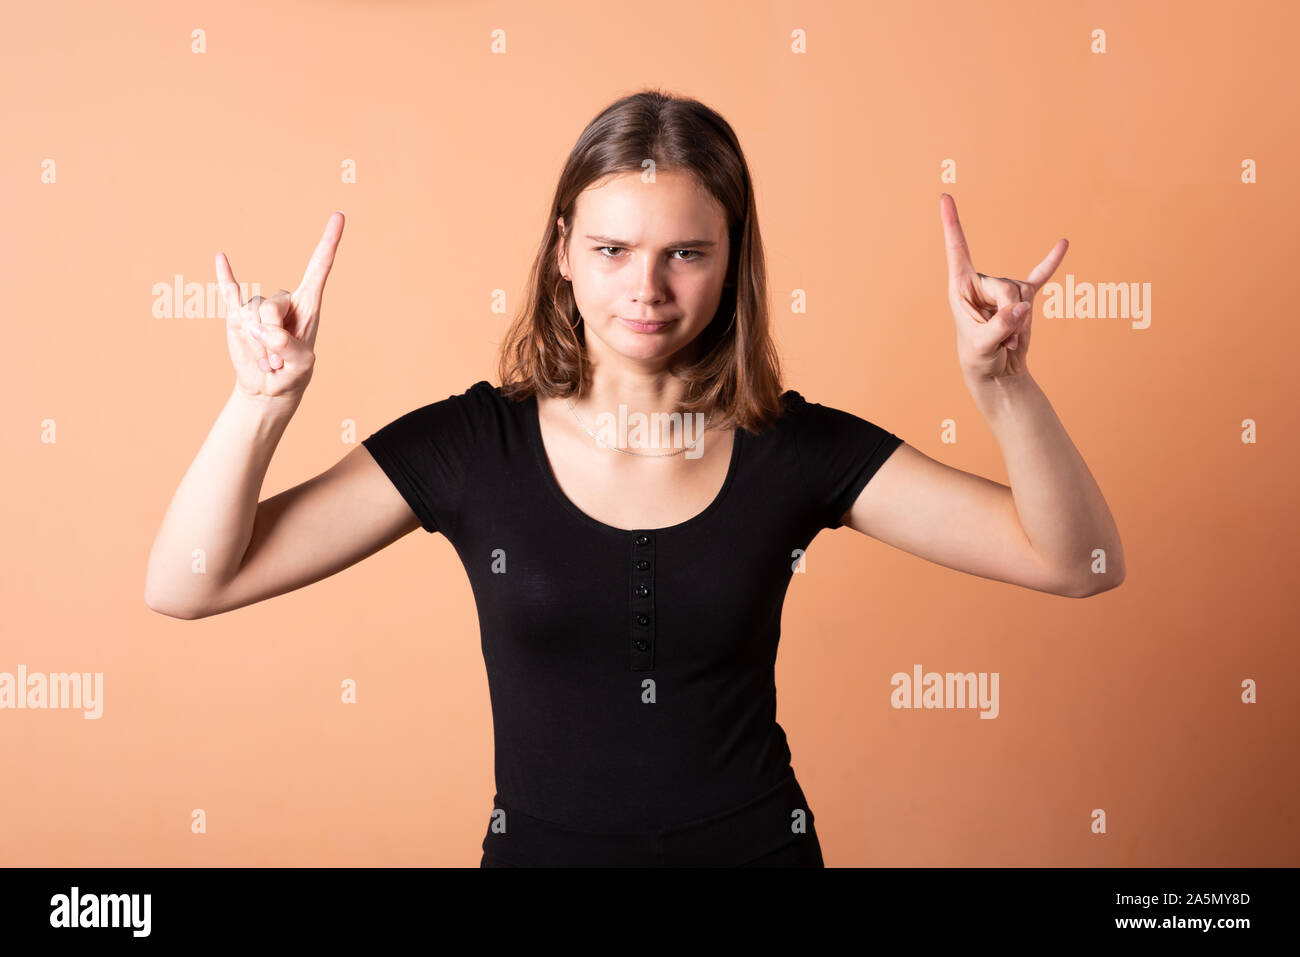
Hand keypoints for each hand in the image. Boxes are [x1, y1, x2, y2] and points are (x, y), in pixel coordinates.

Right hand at [218, 211, 344, 399]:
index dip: (329, 242)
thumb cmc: (293, 373)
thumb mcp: (301, 365)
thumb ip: (287, 347)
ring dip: (257, 343)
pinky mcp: (237, 315)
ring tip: (267, 357)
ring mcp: (259, 307)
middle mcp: (284, 300)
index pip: (319, 267)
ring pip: (251, 314)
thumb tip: (268, 330)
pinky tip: (221, 258)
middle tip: (278, 357)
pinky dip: (225, 277)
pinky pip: (229, 293)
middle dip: (272, 335)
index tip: (339, 215)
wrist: (270, 387)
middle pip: (272, 306)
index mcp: (308, 304)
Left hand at [940, 193, 1066, 383]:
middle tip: (1003, 337)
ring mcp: (1003, 289)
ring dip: (1021, 322)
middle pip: (1005, 286)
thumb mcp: (983, 346)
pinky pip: (1040, 277)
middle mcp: (981, 283)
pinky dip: (1051, 263)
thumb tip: (1021, 307)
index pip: (957, 250)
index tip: (945, 197)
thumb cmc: (979, 358)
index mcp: (961, 287)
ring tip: (1009, 340)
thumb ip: (1000, 326)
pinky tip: (1063, 245)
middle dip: (1009, 314)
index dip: (951, 224)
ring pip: (1022, 293)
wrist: (996, 373)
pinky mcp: (1023, 297)